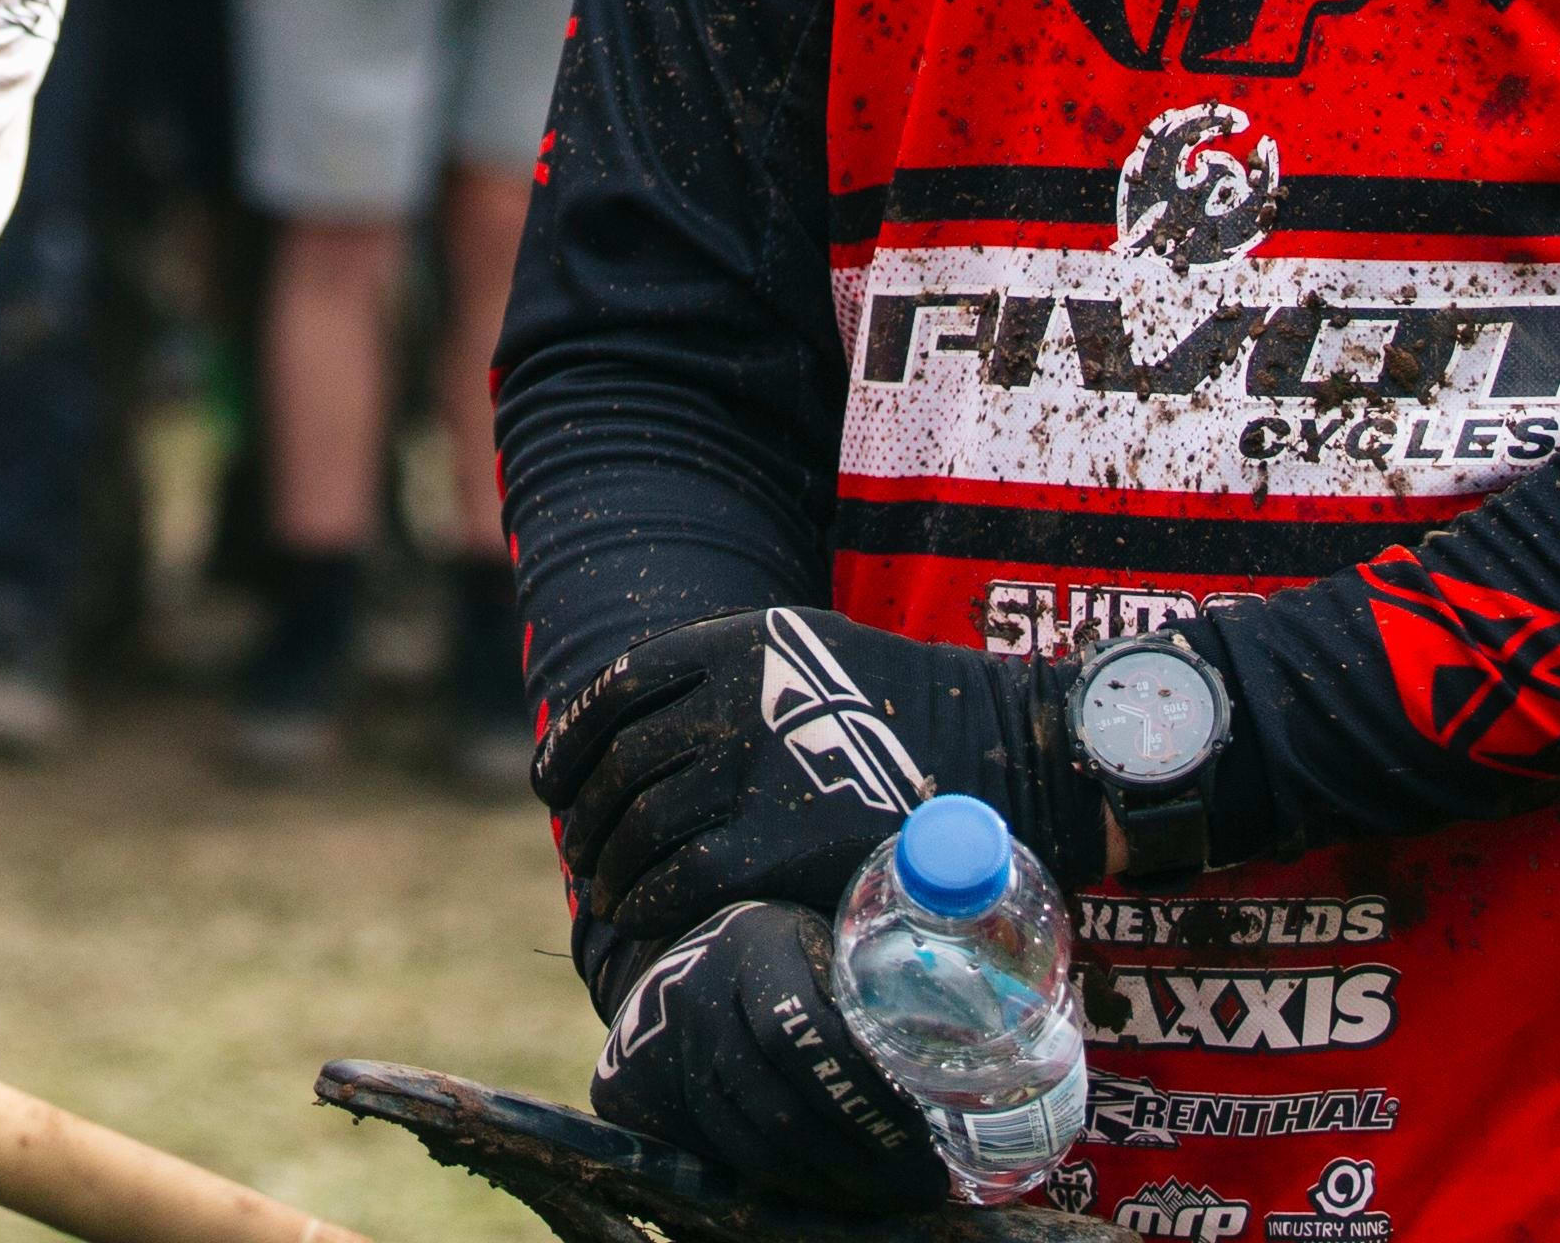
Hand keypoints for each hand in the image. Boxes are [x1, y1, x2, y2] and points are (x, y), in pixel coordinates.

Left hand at [533, 606, 1095, 998]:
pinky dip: (645, 899)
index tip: (557, 779)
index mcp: (733, 646)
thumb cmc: (906, 714)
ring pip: (639, 828)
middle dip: (585, 815)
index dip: (575, 743)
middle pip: (620, 768)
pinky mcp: (772, 848)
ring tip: (606, 886)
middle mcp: (730, 702)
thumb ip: (726, 683)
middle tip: (581, 848)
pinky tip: (638, 912)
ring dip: (607, 865)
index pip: (617, 693)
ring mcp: (750, 776)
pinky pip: (675, 880)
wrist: (1002, 755)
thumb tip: (646, 734)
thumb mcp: (807, 656)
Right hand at [589, 903, 953, 1216]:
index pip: (804, 1035)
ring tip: (889, 1201)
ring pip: (754, 1142)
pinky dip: (788, 1185)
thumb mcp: (830, 945)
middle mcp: (705, 993)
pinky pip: (727, 1156)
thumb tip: (989, 1049)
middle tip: (922, 1189)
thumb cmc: (798, 953)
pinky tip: (836, 1195)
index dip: (863, 1098)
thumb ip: (877, 986)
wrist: (696, 955)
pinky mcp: (656, 1089)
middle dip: (860, 1161)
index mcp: (757, 944)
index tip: (922, 1139)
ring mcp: (677, 1047)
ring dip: (829, 1186)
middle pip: (782, 1104)